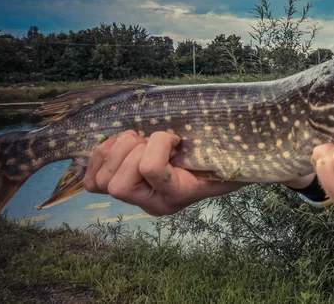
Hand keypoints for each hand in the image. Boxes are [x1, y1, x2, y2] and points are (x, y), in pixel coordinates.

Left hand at [83, 130, 245, 215]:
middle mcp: (152, 203)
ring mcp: (134, 197)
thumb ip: (218, 149)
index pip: (150, 170)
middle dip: (132, 151)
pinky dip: (100, 156)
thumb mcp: (222, 156)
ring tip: (138, 140)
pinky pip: (92, 180)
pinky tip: (121, 145)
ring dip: (117, 150)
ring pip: (102, 182)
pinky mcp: (118, 186)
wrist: (219, 169)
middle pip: (118, 185)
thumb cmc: (220, 159)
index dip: (159, 144)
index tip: (177, 140)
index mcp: (177, 196)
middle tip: (151, 140)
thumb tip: (241, 131)